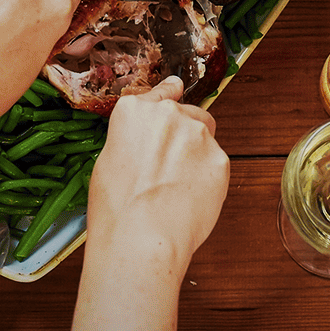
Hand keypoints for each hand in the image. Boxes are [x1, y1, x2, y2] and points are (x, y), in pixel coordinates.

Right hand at [85, 77, 227, 276]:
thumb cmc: (117, 209)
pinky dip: (207, 178)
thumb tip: (145, 143)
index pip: (161, 91)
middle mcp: (168, 114)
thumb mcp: (109, 163)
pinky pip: (216, 164)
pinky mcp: (220, 159)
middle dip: (183, 136)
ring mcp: (197, 135)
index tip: (175, 94)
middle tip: (169, 169)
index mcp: (134, 111)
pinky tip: (191, 199)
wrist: (141, 239)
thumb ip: (134, 140)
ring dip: (196, 156)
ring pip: (205, 138)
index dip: (169, 97)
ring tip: (178, 189)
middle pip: (188, 114)